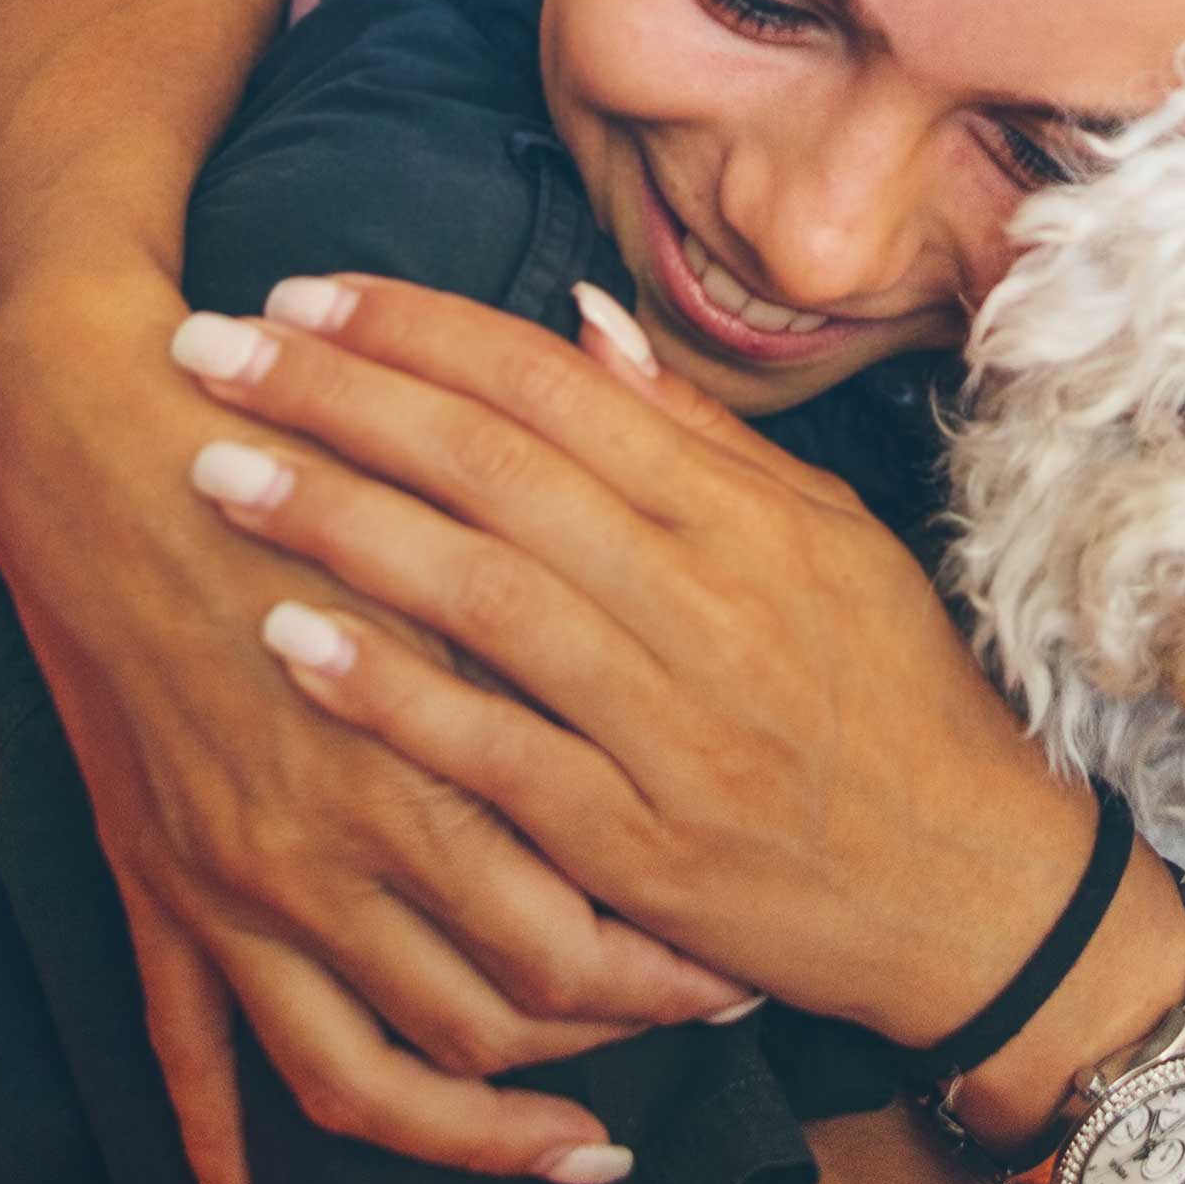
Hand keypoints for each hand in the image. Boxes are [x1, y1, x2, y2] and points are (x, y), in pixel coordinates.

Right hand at [0, 271, 751, 1183]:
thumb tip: (695, 643)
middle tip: (695, 1028)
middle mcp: (323, 846)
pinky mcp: (156, 888)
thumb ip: (570, 596)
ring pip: (370, 1072)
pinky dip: (216, 1158)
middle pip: (498, 1011)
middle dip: (613, 1040)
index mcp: (414, 754)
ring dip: (477, 1127)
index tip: (742, 963)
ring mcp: (231, 884)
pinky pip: (190, 1058)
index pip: (571, 929)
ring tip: (572, 1143)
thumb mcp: (458, 515)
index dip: (668, 965)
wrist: (104, 447)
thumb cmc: (304, 455)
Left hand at [166, 274, 1113, 1053]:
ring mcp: (671, 726)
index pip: (556, 389)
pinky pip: (499, 757)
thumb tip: (578, 315)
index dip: (421, 332)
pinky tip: (289, 643)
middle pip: (497, 470)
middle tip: (209, 346)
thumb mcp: (826, 537)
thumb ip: (696, 434)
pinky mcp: (640, 846)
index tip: (303, 291)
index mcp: (742, 517)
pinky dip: (393, 696)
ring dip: (340, 523)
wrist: (975, 892)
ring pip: (486, 596)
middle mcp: (705, 603)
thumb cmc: (891, 700)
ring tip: (216, 469)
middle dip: (342, 397)